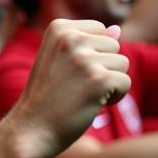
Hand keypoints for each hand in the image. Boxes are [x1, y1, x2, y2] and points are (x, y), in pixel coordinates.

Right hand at [8, 19, 130, 157]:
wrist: (31, 129)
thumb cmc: (47, 96)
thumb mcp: (61, 61)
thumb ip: (89, 43)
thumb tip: (117, 29)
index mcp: (59, 28)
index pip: (101, 30)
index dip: (93, 54)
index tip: (70, 70)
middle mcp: (70, 38)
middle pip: (114, 46)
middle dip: (103, 67)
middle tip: (76, 85)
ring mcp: (84, 58)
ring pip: (122, 63)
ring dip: (109, 83)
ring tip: (83, 94)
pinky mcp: (98, 79)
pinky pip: (125, 82)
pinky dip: (114, 98)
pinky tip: (92, 104)